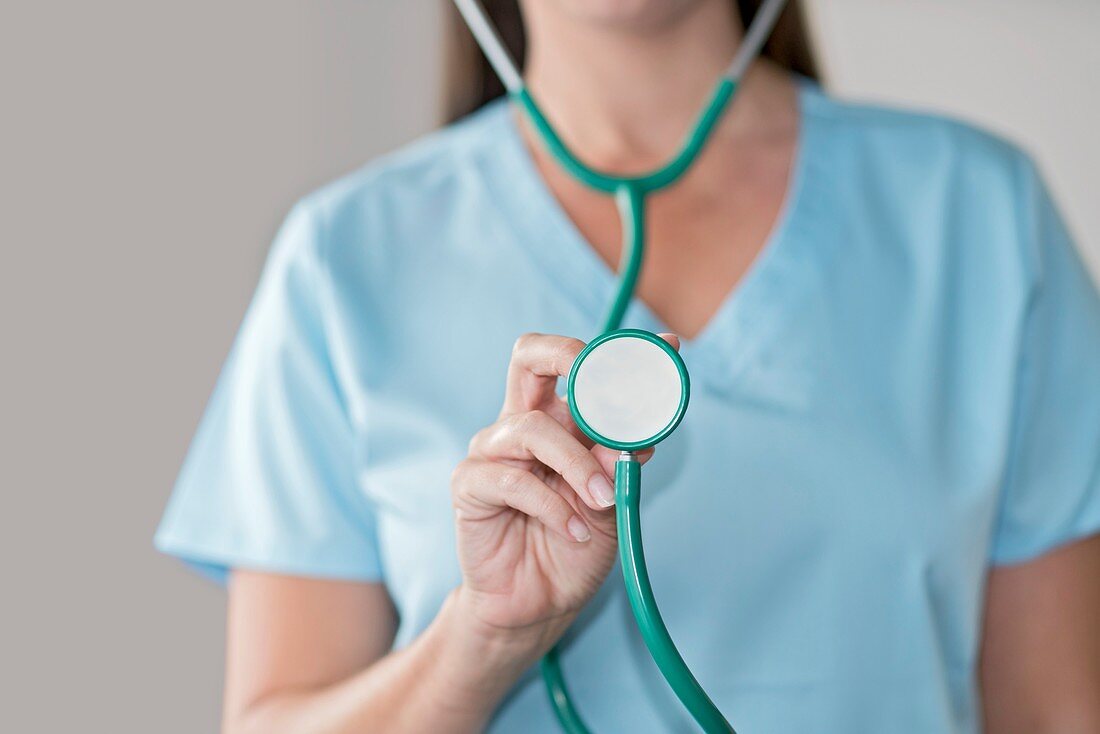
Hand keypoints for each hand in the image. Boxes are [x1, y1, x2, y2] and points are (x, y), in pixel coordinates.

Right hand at [450, 332, 674, 648]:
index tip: (666, 350)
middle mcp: (521, 424)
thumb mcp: (611, 500)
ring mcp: (491, 451)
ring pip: (532, 427)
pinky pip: (512, 480)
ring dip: (578, 463)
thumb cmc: (574, 547)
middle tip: (606, 384)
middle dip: (570, 356)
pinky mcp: (469, 485)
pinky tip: (576, 532)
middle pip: (529, 355)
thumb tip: (642, 426)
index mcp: (558, 419)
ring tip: (603, 499)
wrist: (538, 604)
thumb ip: (619, 461)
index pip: (579, 366)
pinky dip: (554, 507)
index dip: (619, 353)